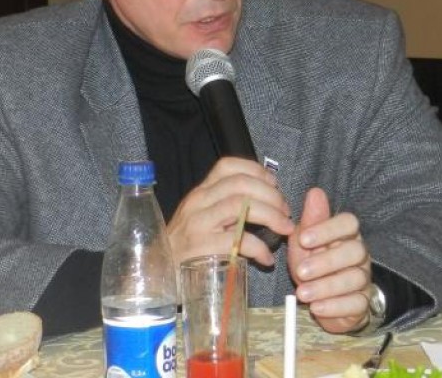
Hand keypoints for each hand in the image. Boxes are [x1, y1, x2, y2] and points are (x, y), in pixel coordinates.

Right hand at [166, 157, 294, 268]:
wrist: (156, 275)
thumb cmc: (185, 249)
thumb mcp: (199, 218)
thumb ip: (224, 207)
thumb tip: (266, 202)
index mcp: (201, 192)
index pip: (228, 166)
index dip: (257, 170)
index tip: (274, 184)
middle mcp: (198, 203)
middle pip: (241, 184)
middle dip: (271, 195)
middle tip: (286, 212)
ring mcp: (198, 224)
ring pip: (241, 205)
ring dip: (271, 215)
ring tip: (284, 229)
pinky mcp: (201, 249)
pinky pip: (237, 240)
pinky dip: (259, 247)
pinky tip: (266, 258)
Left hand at [288, 187, 371, 333]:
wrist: (321, 299)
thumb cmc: (312, 263)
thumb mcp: (304, 242)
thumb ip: (310, 220)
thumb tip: (315, 192)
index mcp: (346, 234)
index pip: (349, 223)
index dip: (328, 229)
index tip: (303, 239)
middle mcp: (359, 254)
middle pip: (355, 251)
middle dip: (326, 261)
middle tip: (300, 271)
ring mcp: (363, 279)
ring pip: (355, 278)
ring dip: (326, 287)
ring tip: (303, 294)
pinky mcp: (362, 303)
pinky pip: (356, 304)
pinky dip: (335, 307)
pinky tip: (317, 307)